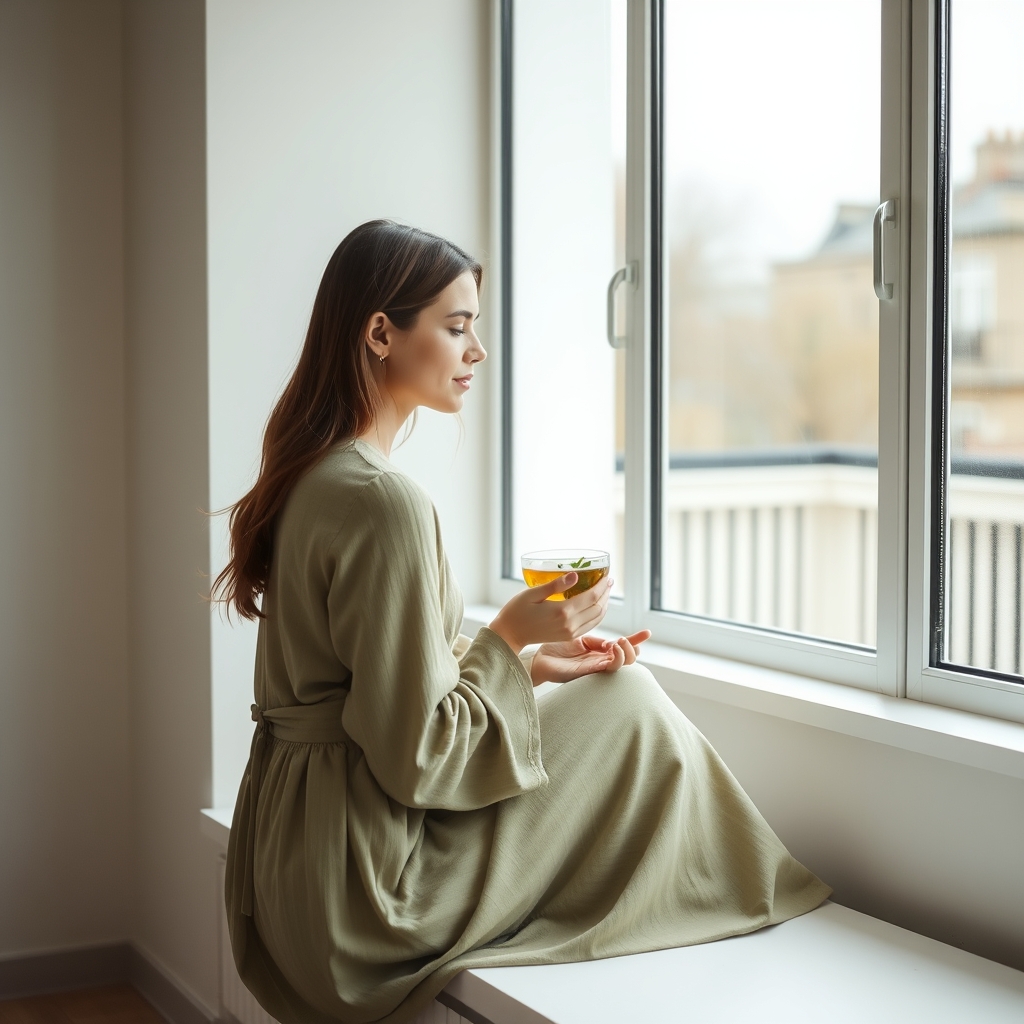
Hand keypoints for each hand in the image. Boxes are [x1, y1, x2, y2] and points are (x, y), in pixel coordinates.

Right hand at [488, 574, 613, 654]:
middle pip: (598, 607)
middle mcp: (570, 624)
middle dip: (606, 593)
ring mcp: (570, 633)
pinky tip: (596, 606)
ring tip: (605, 591)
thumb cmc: (517, 611)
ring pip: (597, 618)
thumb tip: (575, 575)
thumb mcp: (533, 593)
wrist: (509, 635)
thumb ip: (555, 585)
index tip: (607, 575)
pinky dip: (597, 615)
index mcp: (562, 611)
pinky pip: (590, 626)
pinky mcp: (568, 637)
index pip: (591, 597)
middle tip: (608, 580)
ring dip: (604, 604)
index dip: (602, 585)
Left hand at [530, 630, 651, 684]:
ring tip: (619, 642)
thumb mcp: (580, 638)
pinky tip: (614, 648)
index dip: (636, 641)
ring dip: (626, 653)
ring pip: (621, 666)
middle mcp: (600, 661)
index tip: (647, 633)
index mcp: (599, 652)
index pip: (623, 647)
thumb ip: (597, 640)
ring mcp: (595, 668)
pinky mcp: (588, 673)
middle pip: (628, 660)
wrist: (538, 657)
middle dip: (633, 648)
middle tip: (625, 639)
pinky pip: (608, 669)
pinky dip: (615, 659)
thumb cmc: (556, 648)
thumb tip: (613, 641)